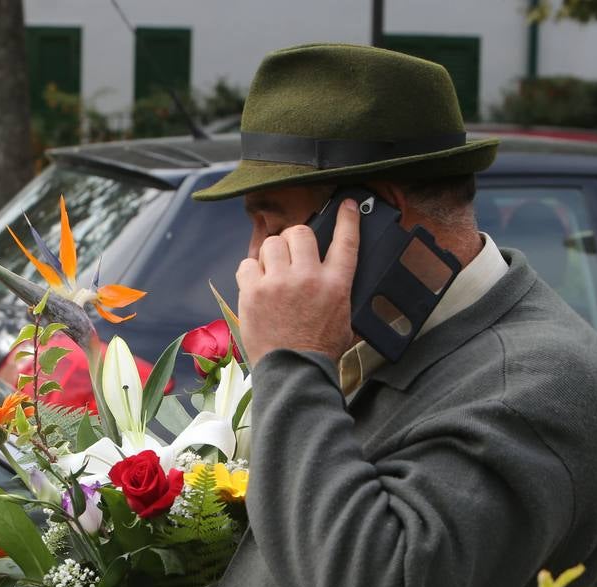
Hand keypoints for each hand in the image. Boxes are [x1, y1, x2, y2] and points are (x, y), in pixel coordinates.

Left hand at [235, 198, 360, 367]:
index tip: (347, 205)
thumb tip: (334, 279)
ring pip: (272, 243)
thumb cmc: (318, 350)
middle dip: (295, 240)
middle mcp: (308, 277)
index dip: (348, 219)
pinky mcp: (254, 292)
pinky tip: (257, 284)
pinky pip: (248, 263)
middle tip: (292, 255)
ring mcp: (279, 283)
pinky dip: (251, 271)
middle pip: (300, 233)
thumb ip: (338, 293)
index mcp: (336, 284)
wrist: (293, 372)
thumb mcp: (343, 319)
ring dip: (272, 253)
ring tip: (273, 272)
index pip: (346, 241)